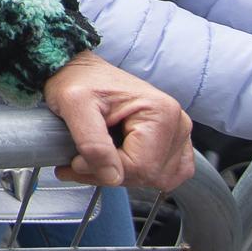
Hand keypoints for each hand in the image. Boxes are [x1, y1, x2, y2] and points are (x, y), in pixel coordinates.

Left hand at [40, 52, 193, 191]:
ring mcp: (177, 133)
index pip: (140, 167)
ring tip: (98, 157)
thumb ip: (93, 144)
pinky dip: (140, 176)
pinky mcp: (172, 142)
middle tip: (81, 160)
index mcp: (161, 112)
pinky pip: (166, 175)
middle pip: (150, 175)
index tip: (78, 160)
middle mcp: (177, 122)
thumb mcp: (74, 105)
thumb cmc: (78, 80)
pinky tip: (118, 161)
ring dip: (122, 176)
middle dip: (110, 175)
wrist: (78, 71)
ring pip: (157, 179)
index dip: (103, 170)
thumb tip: (113, 177)